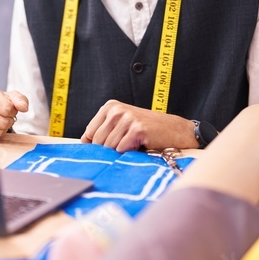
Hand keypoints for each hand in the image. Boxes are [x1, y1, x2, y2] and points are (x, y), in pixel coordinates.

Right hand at [0, 84, 28, 138]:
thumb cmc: (2, 100)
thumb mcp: (12, 96)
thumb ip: (20, 99)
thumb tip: (23, 107)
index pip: (6, 108)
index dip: (12, 110)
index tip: (9, 106)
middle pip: (2, 122)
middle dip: (8, 119)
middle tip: (4, 113)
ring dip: (3, 126)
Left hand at [81, 100, 197, 152]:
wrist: (175, 131)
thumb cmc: (148, 131)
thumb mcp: (122, 124)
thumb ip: (104, 131)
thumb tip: (84, 145)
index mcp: (110, 107)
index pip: (89, 133)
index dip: (96, 146)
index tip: (105, 151)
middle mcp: (117, 110)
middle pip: (98, 142)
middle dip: (109, 151)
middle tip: (125, 148)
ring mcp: (127, 118)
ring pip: (109, 147)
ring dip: (121, 152)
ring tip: (134, 145)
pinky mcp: (137, 129)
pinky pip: (122, 149)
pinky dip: (130, 152)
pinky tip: (140, 145)